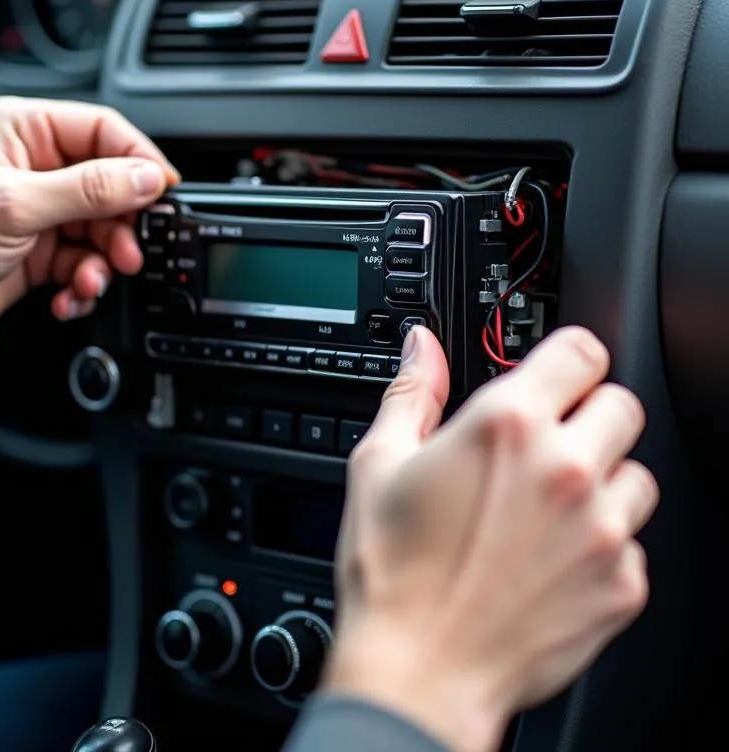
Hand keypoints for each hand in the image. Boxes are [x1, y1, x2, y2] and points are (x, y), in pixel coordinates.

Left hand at [0, 96, 179, 383]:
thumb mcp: (14, 208)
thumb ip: (88, 190)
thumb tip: (145, 177)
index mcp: (22, 131)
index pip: (104, 131)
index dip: (139, 161)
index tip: (163, 193)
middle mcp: (31, 166)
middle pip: (110, 185)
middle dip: (123, 223)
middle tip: (129, 251)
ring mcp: (35, 212)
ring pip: (101, 230)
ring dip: (105, 260)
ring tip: (93, 280)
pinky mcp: (34, 254)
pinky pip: (83, 263)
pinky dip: (84, 283)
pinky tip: (70, 296)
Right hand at [323, 326, 656, 751]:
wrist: (420, 670)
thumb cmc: (392, 571)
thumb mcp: (379, 463)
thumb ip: (412, 393)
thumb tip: (421, 347)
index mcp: (507, 426)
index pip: (582, 351)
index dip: (566, 357)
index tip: (554, 374)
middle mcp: (566, 469)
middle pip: (621, 404)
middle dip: (587, 414)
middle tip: (547, 443)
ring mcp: (602, 530)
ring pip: (636, 474)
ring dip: (602, 480)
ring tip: (547, 508)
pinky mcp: (622, 584)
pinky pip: (633, 543)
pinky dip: (602, 544)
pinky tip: (550, 559)